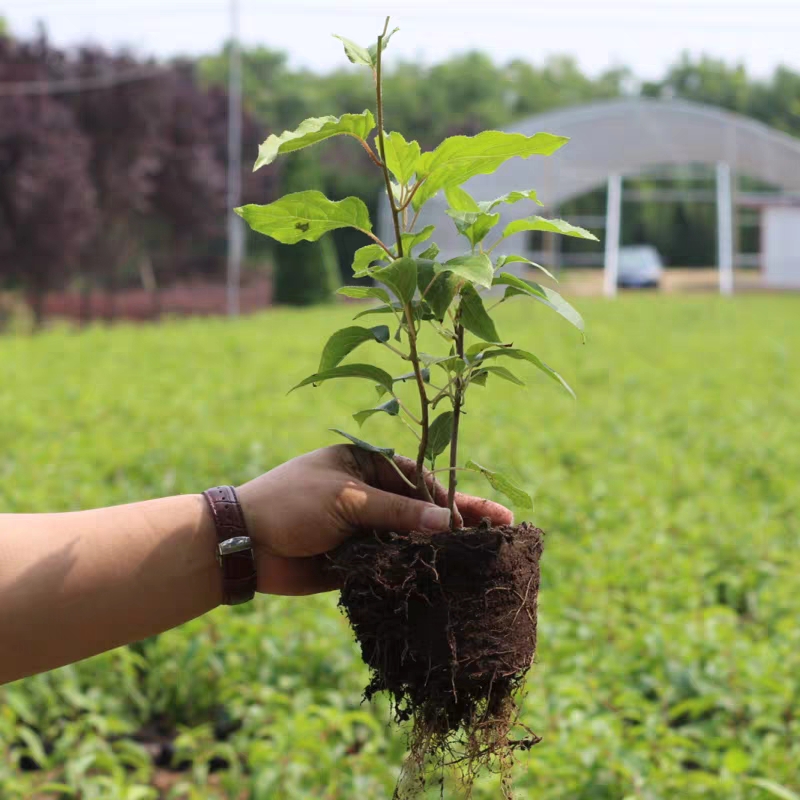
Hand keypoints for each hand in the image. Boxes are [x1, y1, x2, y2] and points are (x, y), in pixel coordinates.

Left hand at [235, 445, 512, 595]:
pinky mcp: (358, 559)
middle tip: (503, 529)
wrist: (242, 545)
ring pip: (412, 536)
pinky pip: (394, 562)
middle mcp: (370, 493)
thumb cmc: (292, 504)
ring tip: (484, 558)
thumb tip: (450, 521)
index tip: (480, 519)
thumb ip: (400, 511)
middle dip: (460, 519)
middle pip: (424, 507)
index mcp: (368, 464)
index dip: (453, 498)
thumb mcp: (348, 499)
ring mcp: (365, 527)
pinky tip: (446, 578)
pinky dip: (417, 568)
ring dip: (441, 547)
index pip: (422, 479)